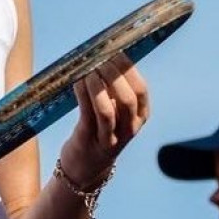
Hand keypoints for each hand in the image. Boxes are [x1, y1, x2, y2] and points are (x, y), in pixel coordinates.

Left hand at [61, 52, 149, 185]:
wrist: (85, 167)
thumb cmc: (100, 130)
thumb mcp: (116, 112)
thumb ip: (115, 89)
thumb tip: (105, 54)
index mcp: (140, 117)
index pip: (140, 89)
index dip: (128, 68)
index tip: (115, 50)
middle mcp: (129, 129)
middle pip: (127, 98)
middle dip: (113, 74)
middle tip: (100, 58)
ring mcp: (110, 138)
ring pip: (107, 109)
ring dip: (97, 85)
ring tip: (88, 69)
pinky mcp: (89, 140)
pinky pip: (87, 114)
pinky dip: (82, 93)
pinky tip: (78, 80)